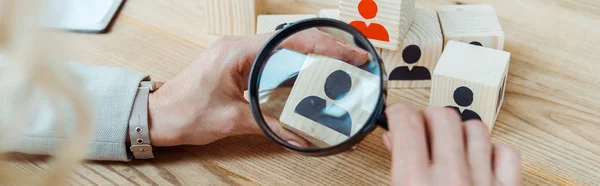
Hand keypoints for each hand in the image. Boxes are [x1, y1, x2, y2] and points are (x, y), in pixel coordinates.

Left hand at [147, 29, 368, 146]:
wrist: (157, 115)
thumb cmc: (184, 112)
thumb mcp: (230, 120)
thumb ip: (268, 125)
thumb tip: (299, 136)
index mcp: (238, 52)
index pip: (290, 42)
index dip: (323, 46)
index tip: (347, 55)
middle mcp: (239, 46)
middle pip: (291, 40)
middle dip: (324, 47)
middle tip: (352, 60)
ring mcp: (239, 53)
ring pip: (284, 48)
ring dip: (311, 55)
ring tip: (338, 67)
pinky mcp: (238, 63)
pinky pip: (272, 59)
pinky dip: (294, 66)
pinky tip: (309, 77)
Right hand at [382, 104, 520, 185]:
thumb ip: (396, 168)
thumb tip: (394, 141)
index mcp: (415, 183)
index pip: (407, 122)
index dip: (398, 112)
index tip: (397, 114)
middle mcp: (451, 179)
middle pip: (442, 116)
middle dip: (429, 117)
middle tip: (423, 130)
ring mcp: (483, 183)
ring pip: (476, 128)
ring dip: (460, 131)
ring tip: (451, 145)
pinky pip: (507, 153)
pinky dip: (493, 151)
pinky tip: (480, 160)